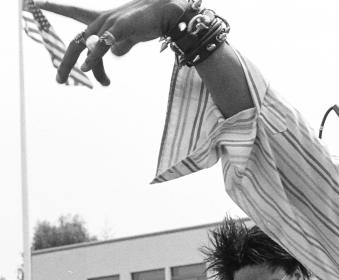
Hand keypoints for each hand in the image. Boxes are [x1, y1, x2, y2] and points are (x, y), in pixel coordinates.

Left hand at [35, 0, 188, 84]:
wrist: (169, 13)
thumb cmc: (151, 22)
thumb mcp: (132, 36)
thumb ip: (121, 45)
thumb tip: (113, 54)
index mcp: (104, 21)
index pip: (74, 12)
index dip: (56, 7)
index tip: (36, 2)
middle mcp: (102, 21)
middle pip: (77, 41)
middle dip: (66, 62)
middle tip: (59, 80)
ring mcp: (110, 23)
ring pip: (87, 45)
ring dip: (83, 65)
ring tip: (81, 78)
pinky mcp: (120, 28)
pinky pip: (102, 44)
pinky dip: (93, 56)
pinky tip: (87, 68)